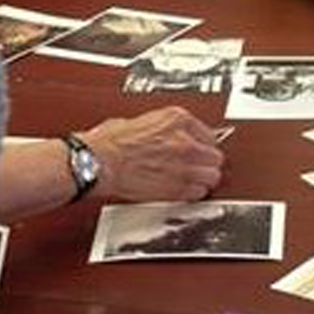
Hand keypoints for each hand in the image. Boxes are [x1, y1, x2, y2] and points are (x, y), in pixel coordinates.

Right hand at [78, 107, 224, 203]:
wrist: (99, 162)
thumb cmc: (110, 142)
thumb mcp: (140, 120)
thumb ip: (162, 128)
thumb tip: (166, 135)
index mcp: (178, 119)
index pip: (209, 134)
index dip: (202, 145)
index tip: (198, 149)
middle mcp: (186, 142)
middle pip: (215, 156)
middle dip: (205, 162)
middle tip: (197, 166)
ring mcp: (184, 167)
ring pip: (212, 176)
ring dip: (203, 179)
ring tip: (193, 180)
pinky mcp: (177, 189)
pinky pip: (199, 193)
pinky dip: (193, 194)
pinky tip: (183, 191)